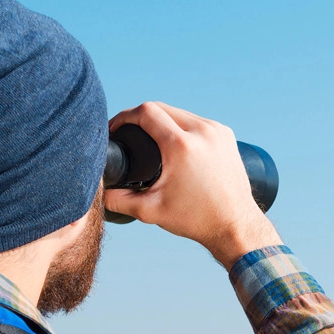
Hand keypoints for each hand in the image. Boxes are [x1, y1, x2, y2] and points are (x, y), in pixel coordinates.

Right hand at [105, 102, 279, 269]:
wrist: (235, 225)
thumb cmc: (196, 219)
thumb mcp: (151, 211)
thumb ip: (119, 200)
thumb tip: (98, 192)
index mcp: (181, 146)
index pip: (146, 112)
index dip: (124, 116)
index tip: (115, 128)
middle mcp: (202, 132)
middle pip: (161, 107)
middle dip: (141, 117)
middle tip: (129, 134)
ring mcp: (217, 131)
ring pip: (180, 112)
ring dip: (162, 120)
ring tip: (149, 137)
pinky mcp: (226, 135)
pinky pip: (197, 121)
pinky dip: (182, 126)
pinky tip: (174, 139)